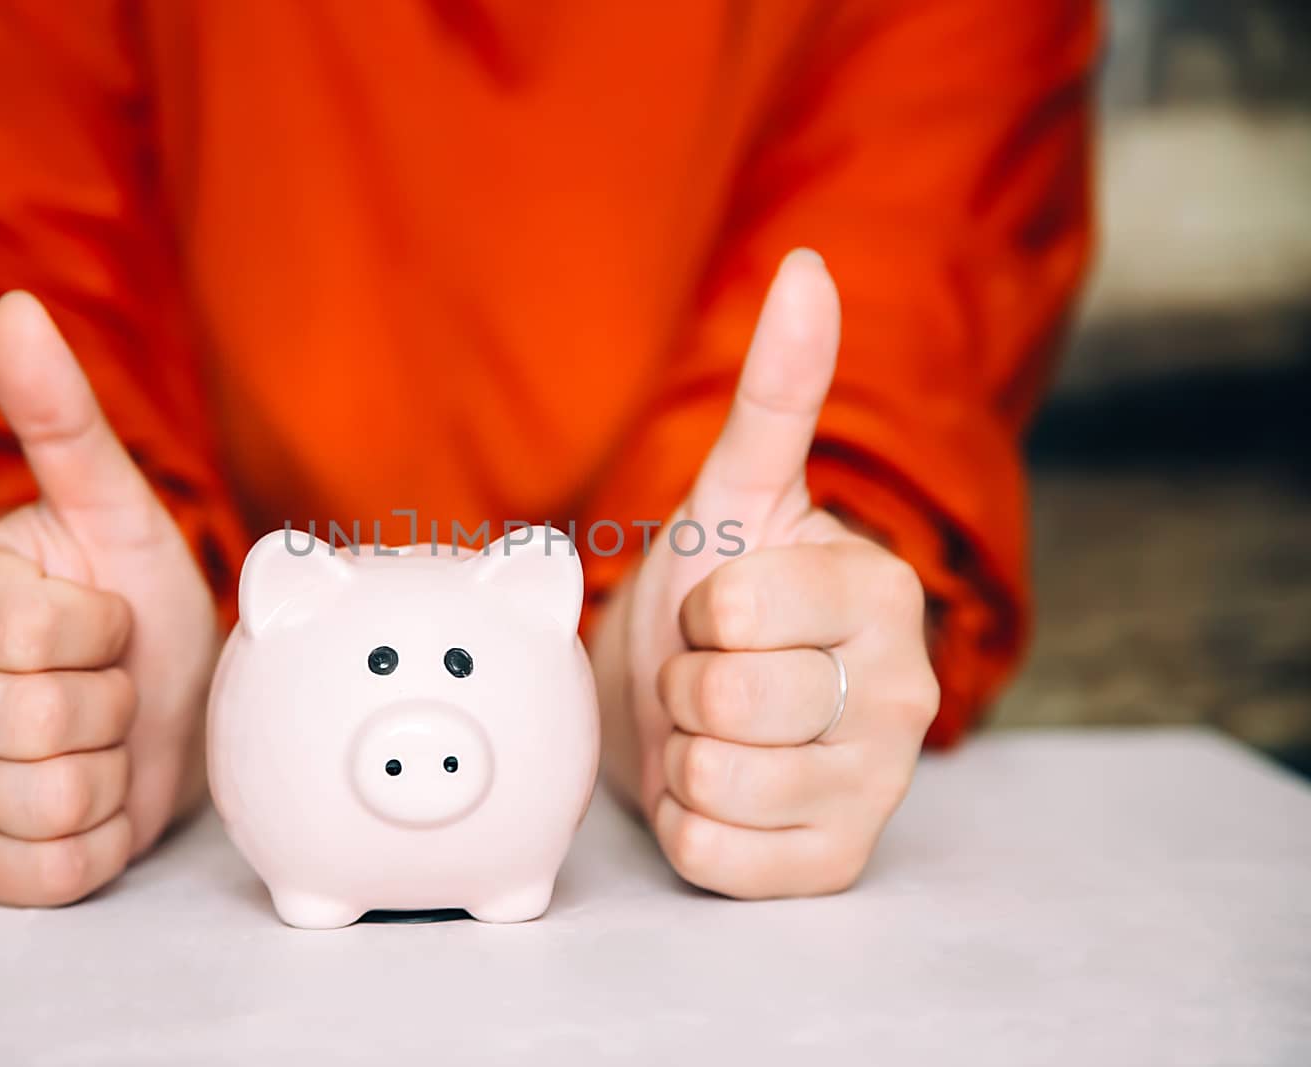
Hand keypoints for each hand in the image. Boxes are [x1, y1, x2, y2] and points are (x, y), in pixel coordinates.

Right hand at [0, 292, 218, 904]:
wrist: (158, 702)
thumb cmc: (135, 604)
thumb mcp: (116, 510)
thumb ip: (64, 420)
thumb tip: (16, 309)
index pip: (44, 633)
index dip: (107, 634)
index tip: (104, 623)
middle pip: (49, 724)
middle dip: (115, 708)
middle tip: (106, 686)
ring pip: (50, 803)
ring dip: (110, 776)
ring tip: (100, 743)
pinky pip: (46, 877)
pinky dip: (96, 845)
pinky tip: (89, 799)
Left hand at [591, 250, 939, 897]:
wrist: (694, 698)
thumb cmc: (718, 594)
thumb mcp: (734, 496)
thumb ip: (778, 392)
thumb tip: (808, 266)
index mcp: (884, 595)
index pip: (736, 607)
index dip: (696, 606)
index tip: (723, 606)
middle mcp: (903, 697)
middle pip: (723, 697)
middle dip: (684, 680)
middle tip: (711, 671)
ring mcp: (873, 790)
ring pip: (714, 779)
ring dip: (682, 750)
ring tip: (715, 727)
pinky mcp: (831, 865)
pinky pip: (712, 852)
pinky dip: (686, 822)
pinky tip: (718, 789)